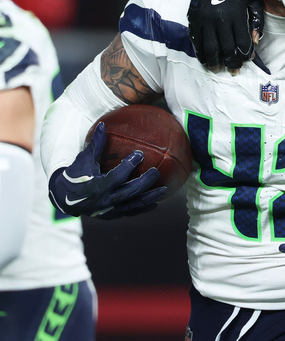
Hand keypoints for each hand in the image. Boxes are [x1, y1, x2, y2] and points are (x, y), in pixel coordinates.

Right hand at [47, 122, 165, 218]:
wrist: (63, 198)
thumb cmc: (75, 175)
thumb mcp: (83, 159)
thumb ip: (96, 144)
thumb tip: (103, 125)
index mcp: (96, 186)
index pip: (116, 176)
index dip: (128, 166)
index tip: (140, 154)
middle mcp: (103, 200)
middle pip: (129, 191)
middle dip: (144, 182)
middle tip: (156, 172)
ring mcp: (108, 210)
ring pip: (132, 205)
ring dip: (149, 198)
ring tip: (164, 189)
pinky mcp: (111, 215)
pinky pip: (130, 212)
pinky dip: (143, 208)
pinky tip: (155, 203)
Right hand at [188, 0, 263, 71]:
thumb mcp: (254, 0)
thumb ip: (257, 21)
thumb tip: (256, 41)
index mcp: (236, 15)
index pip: (242, 42)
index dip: (246, 54)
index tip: (247, 60)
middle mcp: (220, 19)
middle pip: (226, 48)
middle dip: (231, 62)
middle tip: (234, 71)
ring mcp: (205, 19)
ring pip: (210, 47)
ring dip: (214, 61)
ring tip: (217, 69)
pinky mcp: (194, 18)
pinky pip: (196, 40)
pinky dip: (200, 52)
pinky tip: (205, 59)